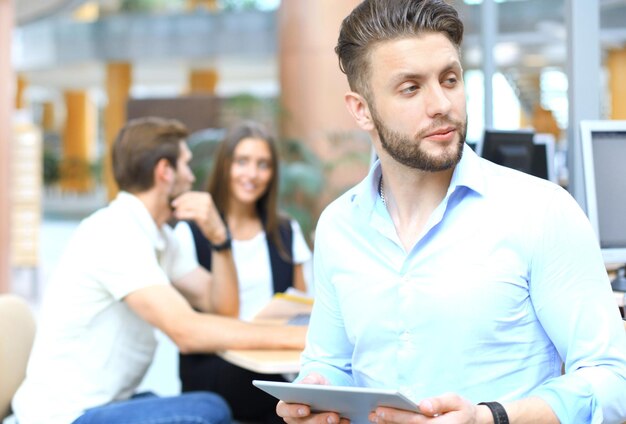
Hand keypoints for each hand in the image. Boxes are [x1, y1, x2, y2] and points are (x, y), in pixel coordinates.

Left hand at [171, 192, 227, 244]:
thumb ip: (193, 202)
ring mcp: (206, 208)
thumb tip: (178, 201)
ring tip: (175, 213)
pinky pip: (189, 214)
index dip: (180, 198)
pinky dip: (181, 215)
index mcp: (206, 196)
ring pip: (187, 206)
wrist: (217, 229)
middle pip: (188, 200)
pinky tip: (178, 216)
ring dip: (179, 210)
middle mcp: (206, 201)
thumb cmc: (207, 218)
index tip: (174, 203)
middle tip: (173, 208)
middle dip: (179, 204)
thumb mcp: (203, 206)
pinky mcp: (204, 216)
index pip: (190, 195)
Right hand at [275, 373, 349, 423]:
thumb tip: (307, 386)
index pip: (284, 410)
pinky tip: (346, 420)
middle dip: (320, 420)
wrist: (326, 390)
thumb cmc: (315, 384)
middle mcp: (295, 420)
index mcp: (286, 405)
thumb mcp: (312, 378)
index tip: (306, 409)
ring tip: (341, 418)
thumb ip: (308, 381)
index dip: (293, 411)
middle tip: (333, 416)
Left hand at [369, 393, 485, 423]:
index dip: (396, 416)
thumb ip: (440, 402)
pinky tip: (385, 423)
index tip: (380, 409)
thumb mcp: (455, 400)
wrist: (472, 423)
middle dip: (389, 421)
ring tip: (374, 419)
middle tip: (372, 414)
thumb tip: (423, 405)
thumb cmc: (461, 409)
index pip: (415, 421)